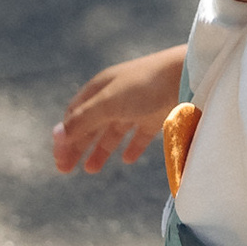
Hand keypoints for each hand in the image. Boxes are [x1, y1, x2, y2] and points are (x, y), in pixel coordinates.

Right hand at [53, 44, 188, 175]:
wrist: (189, 75)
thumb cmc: (145, 85)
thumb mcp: (109, 103)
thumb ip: (83, 120)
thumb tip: (57, 136)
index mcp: (100, 88)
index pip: (74, 115)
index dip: (64, 137)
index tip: (59, 161)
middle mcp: (116, 96)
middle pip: (90, 125)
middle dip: (77, 147)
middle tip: (65, 170)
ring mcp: (137, 105)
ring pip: (112, 131)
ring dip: (100, 150)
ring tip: (91, 169)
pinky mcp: (157, 115)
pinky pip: (139, 134)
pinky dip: (131, 146)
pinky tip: (127, 159)